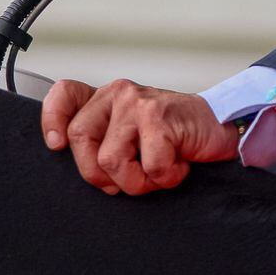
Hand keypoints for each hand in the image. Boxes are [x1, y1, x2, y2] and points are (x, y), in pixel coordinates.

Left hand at [40, 79, 239, 194]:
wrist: (222, 128)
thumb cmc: (177, 137)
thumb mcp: (134, 135)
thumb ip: (106, 141)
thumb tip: (85, 170)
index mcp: (108, 98)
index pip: (65, 94)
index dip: (52, 120)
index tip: (57, 145)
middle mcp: (119, 94)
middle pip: (79, 139)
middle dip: (100, 174)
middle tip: (131, 178)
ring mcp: (138, 104)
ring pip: (110, 160)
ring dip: (138, 180)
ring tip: (159, 170)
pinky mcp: (159, 118)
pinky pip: (149, 166)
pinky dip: (167, 177)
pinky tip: (180, 164)